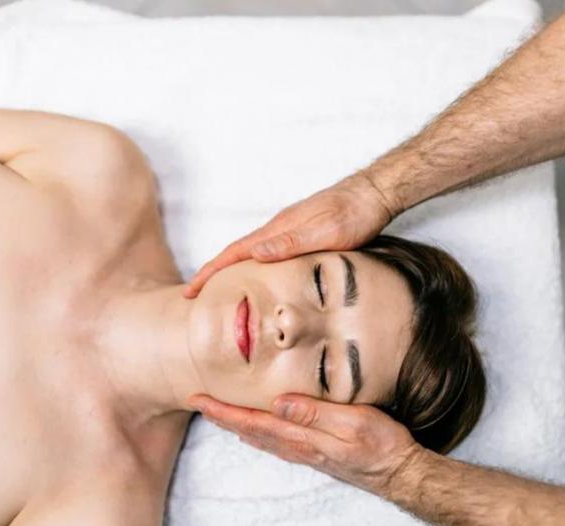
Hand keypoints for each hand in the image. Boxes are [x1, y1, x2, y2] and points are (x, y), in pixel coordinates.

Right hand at [182, 173, 396, 297]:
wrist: (373, 194)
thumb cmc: (353, 215)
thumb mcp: (324, 234)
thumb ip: (290, 243)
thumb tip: (254, 253)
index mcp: (278, 230)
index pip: (234, 253)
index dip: (211, 272)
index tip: (191, 290)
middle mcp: (278, 229)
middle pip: (236, 253)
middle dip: (212, 272)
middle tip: (193, 293)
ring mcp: (288, 229)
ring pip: (251, 252)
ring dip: (230, 268)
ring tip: (217, 287)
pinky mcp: (300, 232)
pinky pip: (267, 251)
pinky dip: (251, 264)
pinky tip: (257, 273)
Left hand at [188, 392, 423, 497]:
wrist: (400, 473)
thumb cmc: (381, 445)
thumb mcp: (353, 422)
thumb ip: (315, 413)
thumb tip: (277, 403)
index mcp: (302, 438)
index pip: (252, 422)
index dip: (223, 410)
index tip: (197, 398)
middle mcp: (298, 447)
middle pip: (249, 430)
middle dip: (220, 416)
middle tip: (195, 401)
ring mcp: (305, 452)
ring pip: (259, 437)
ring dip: (235, 423)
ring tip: (215, 411)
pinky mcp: (315, 453)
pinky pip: (275, 441)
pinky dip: (255, 431)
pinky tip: (252, 429)